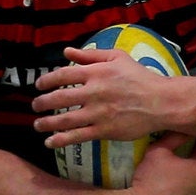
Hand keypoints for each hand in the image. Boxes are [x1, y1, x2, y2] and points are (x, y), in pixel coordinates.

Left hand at [31, 48, 179, 146]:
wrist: (161, 102)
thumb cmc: (140, 77)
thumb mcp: (118, 58)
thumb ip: (91, 54)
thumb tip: (66, 51)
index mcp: (96, 72)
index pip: (63, 75)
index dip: (46, 81)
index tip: (38, 86)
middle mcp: (94, 92)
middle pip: (59, 98)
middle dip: (41, 103)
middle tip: (35, 106)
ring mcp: (98, 113)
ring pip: (65, 119)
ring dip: (46, 123)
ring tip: (38, 125)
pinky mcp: (104, 130)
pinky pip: (77, 136)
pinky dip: (61, 140)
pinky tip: (50, 142)